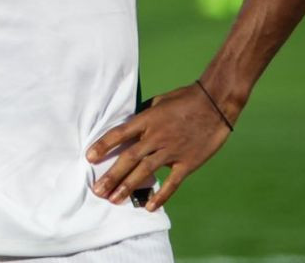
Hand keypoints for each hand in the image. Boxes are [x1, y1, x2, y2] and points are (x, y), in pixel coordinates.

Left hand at [87, 82, 232, 211]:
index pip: (119, 134)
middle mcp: (156, 137)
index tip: (89, 158)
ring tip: (113, 199)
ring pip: (145, 171)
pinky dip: (161, 195)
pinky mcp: (188, 163)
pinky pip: (173, 183)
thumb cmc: (186, 99)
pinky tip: (149, 206)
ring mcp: (172, 151)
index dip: (103, 146)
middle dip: (112, 175)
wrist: (215, 104)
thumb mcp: (159, 101)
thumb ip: (144, 116)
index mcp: (146, 120)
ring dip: (128, 186)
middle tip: (97, 190)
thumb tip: (129, 125)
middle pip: (129, 158)